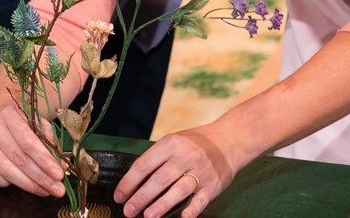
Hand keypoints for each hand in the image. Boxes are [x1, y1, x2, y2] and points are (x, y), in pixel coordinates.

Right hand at [0, 93, 66, 197]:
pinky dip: (7, 182)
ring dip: (28, 184)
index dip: (44, 161)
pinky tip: (22, 183)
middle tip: (57, 189)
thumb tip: (61, 166)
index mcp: (9, 114)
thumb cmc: (23, 121)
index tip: (59, 175)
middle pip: (19, 158)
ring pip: (6, 170)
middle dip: (40, 177)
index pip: (28, 142)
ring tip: (45, 190)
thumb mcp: (39, 123)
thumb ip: (50, 143)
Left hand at [114, 127, 234, 217]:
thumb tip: (134, 183)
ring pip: (179, 190)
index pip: (144, 164)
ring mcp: (200, 171)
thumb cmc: (196, 144)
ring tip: (149, 215)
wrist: (229, 140)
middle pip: (159, 179)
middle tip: (129, 210)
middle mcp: (185, 156)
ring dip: (162, 204)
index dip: (129, 182)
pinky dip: (191, 210)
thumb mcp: (174, 142)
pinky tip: (182, 217)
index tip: (120, 196)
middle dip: (141, 197)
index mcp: (171, 144)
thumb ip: (157, 159)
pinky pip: (200, 200)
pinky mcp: (213, 185)